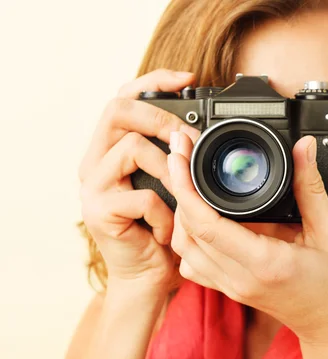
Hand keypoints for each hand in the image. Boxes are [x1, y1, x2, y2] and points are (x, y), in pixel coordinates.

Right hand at [79, 69, 200, 289]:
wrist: (148, 277)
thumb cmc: (164, 229)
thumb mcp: (174, 187)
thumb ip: (177, 158)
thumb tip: (201, 132)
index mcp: (113, 150)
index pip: (124, 97)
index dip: (154, 80)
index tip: (188, 78)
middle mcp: (96, 161)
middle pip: (117, 109)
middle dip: (161, 118)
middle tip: (188, 140)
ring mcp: (93, 185)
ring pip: (132, 147)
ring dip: (169, 172)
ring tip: (180, 200)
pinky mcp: (98, 211)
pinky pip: (142, 195)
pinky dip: (165, 214)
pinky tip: (167, 231)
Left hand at [167, 130, 327, 347]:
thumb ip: (311, 186)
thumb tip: (304, 147)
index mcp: (264, 263)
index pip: (205, 223)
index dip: (185, 185)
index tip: (181, 153)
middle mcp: (240, 278)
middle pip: (186, 232)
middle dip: (178, 188)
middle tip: (183, 154)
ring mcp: (233, 287)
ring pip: (185, 249)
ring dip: (181, 213)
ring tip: (188, 179)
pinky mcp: (233, 289)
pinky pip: (196, 264)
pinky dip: (190, 237)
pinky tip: (201, 217)